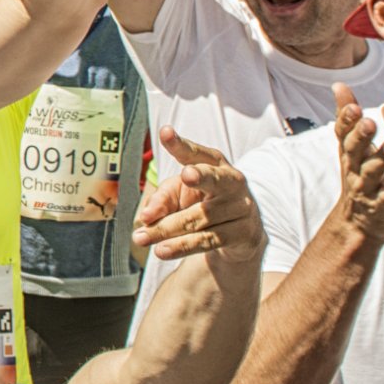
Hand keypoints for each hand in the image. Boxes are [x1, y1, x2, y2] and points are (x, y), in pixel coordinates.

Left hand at [133, 131, 257, 265]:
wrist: (239, 234)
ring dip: (167, 229)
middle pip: (214, 179)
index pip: (196, 152)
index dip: (180, 145)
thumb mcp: (179, 196)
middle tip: (186, 175)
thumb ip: (161, 200)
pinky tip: (161, 251)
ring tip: (141, 238)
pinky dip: (181, 246)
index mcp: (215, 163)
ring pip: (199, 218)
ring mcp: (240, 207)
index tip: (165, 133)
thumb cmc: (202, 203)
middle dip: (201, 176)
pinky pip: (207, 240)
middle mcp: (232, 181)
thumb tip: (147, 217)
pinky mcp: (243, 233)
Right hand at [325, 85, 383, 252]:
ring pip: (373, 172)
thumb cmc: (359, 176)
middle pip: (354, 151)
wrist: (358, 224)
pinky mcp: (380, 206)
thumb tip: (338, 84)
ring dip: (382, 158)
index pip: (343, 134)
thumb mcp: (351, 148)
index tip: (353, 105)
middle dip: (361, 136)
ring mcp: (366, 189)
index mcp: (349, 153)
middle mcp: (353, 169)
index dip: (346, 120)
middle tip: (370, 122)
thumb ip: (348, 117)